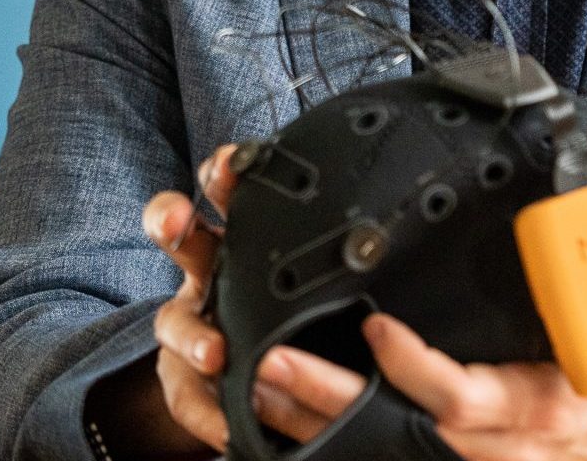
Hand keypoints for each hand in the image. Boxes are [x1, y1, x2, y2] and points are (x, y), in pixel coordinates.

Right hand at [102, 144, 341, 454]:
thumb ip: (355, 256)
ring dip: (191, 334)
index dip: (224, 174)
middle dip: (170, 221)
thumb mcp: (336, 281)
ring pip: (172, 320)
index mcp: (249, 241)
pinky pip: (183, 393)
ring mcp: (194, 324)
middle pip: (180, 237)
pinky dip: (202, 410)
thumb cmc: (316, 316)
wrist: (281, 380)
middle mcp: (213, 274)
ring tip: (217, 353)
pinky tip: (223, 425)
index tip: (233, 163)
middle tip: (178, 223)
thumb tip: (416, 226)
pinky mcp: (186, 378)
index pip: (229, 194)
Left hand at [255, 313, 586, 460]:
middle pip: (395, 431)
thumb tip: (557, 221)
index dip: (412, 366)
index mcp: (529, 406)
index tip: (374, 326)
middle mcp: (491, 448)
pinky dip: (336, 446)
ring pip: (379, 454)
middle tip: (274, 361)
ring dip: (313, 424)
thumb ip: (574, 295)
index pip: (459, 395)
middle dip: (327, 400)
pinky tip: (289, 421)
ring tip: (258, 385)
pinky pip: (386, 460)